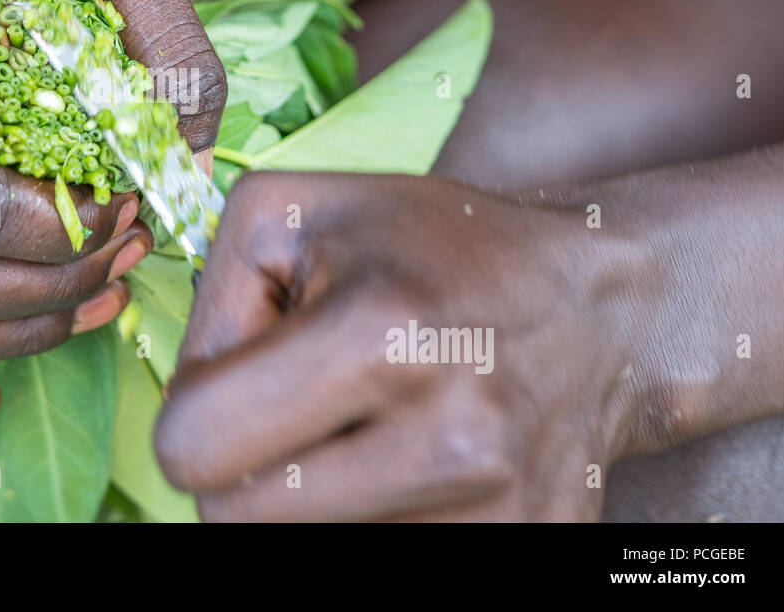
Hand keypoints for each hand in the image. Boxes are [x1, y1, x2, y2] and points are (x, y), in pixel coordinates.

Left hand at [154, 171, 646, 520]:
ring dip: (312, 502)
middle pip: (237, 525)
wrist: (596, 298)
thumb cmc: (424, 242)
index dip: (192, 418)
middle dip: (241, 470)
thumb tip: (187, 426)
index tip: (237, 386)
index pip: (193, 450)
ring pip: (309, 556)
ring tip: (365, 429)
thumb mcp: (284, 214)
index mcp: (383, 336)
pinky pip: (385, 568)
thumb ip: (205, 313)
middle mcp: (455, 439)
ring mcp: (502, 514)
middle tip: (293, 413)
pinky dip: (372, 521)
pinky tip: (407, 465)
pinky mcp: (532, 552)